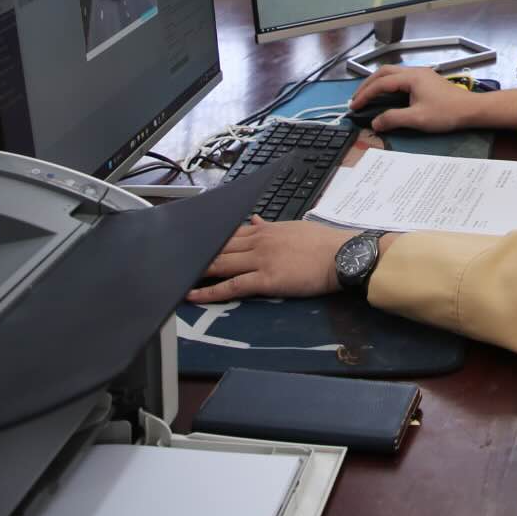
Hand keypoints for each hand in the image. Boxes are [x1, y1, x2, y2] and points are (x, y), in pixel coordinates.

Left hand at [187, 219, 350, 302]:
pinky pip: (232, 286)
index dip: (208, 239)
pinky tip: (194, 295)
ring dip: (198, 270)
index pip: (229, 232)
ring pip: (221, 264)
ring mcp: (260, 259)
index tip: (191, 242)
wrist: (342, 255)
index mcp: (265, 229)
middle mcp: (258, 241)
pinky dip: (211, 292)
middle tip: (174, 260)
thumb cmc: (324, 244)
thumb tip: (254, 220)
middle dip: (197, 254)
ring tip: (177, 276)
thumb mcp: (294, 227)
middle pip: (219, 247)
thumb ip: (271, 225)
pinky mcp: (266, 279)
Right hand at [348, 64, 482, 133]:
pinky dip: (388, 84)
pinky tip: (387, 95)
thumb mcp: (417, 118)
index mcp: (411, 77)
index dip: (365, 95)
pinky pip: (401, 78)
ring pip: (393, 73)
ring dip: (378, 83)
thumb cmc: (446, 113)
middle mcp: (414, 71)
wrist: (471, 110)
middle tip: (357, 98)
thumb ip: (393, 119)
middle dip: (368, 84)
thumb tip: (375, 123)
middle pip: (384, 72)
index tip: (354, 106)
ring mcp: (421, 74)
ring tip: (368, 96)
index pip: (381, 83)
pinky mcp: (426, 80)